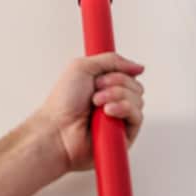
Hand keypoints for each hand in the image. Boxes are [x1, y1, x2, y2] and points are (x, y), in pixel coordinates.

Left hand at [30, 53, 145, 172]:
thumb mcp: (83, 67)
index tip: (103, 75)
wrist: (58, 129)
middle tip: (96, 90)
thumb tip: (137, 67)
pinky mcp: (124, 134)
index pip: (129, 74)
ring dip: (116, 96)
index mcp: (105, 85)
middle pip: (136, 85)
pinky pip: (137, 117)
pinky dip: (123, 110)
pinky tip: (108, 112)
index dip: (120, 71)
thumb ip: (112, 60)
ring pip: (138, 100)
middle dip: (116, 83)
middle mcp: (114, 101)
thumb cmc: (63, 103)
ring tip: (98, 104)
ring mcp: (120, 117)